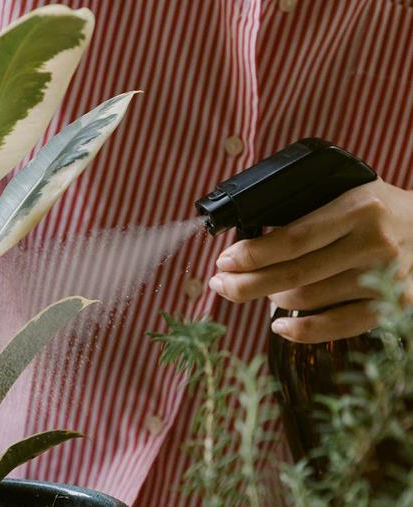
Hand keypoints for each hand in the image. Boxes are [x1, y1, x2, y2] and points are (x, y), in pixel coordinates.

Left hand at [208, 180, 412, 342]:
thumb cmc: (379, 210)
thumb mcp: (348, 193)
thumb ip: (308, 212)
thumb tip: (248, 242)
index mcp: (358, 208)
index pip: (293, 239)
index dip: (252, 255)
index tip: (225, 261)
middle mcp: (374, 244)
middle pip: (294, 274)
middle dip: (247, 283)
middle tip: (221, 283)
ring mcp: (385, 278)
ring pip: (310, 299)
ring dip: (272, 299)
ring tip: (258, 290)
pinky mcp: (395, 305)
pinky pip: (339, 326)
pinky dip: (303, 331)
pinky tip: (279, 326)